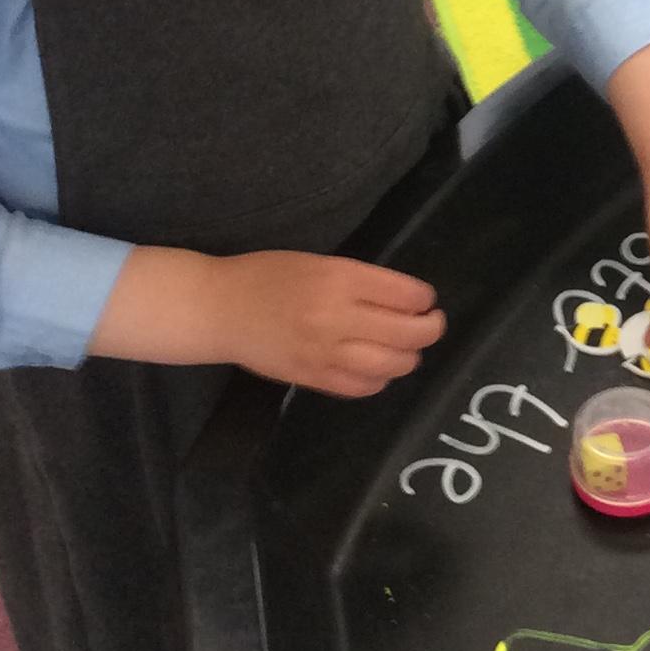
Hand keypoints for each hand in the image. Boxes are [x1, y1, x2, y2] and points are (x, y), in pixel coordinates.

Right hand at [92, 245, 442, 395]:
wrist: (218, 309)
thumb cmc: (267, 276)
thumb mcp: (317, 262)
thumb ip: (360, 280)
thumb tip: (406, 300)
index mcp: (339, 278)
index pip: (407, 295)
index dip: (424, 299)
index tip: (425, 300)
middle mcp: (336, 316)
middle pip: (408, 333)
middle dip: (430, 330)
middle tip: (431, 325)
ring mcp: (325, 352)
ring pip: (392, 366)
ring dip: (409, 358)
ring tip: (407, 350)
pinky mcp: (312, 378)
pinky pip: (362, 388)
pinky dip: (380, 381)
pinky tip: (378, 369)